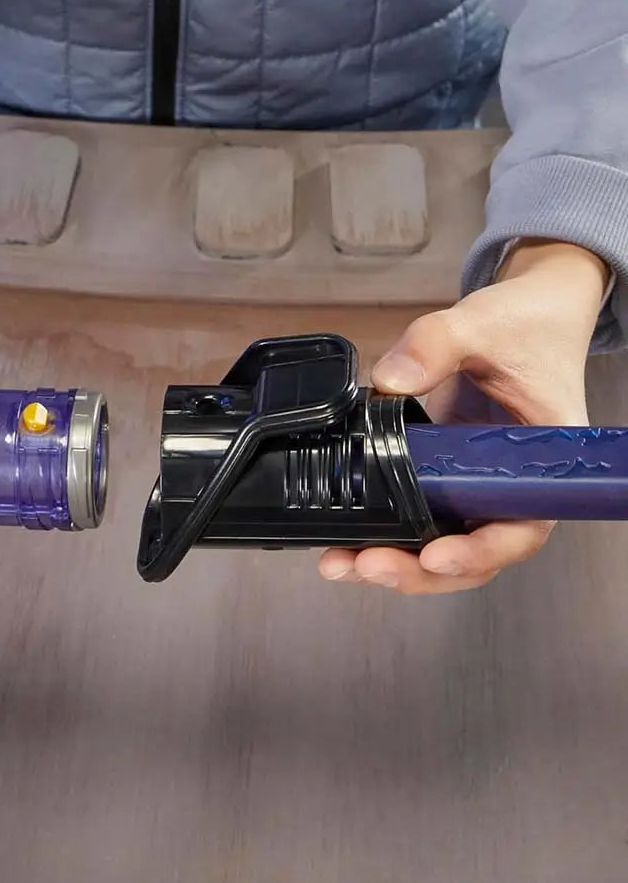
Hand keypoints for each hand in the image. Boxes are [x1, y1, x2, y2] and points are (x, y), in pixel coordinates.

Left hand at [319, 240, 609, 594]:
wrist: (528, 313)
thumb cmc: (525, 323)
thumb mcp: (480, 323)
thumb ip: (436, 345)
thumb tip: (389, 382)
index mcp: (542, 460)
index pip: (520, 528)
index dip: (479, 552)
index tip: (434, 556)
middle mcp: (511, 484)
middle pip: (473, 555)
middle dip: (418, 570)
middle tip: (366, 566)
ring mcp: (476, 483)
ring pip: (441, 543)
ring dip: (394, 559)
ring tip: (340, 562)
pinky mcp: (446, 474)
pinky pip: (419, 513)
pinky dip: (385, 530)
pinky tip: (344, 538)